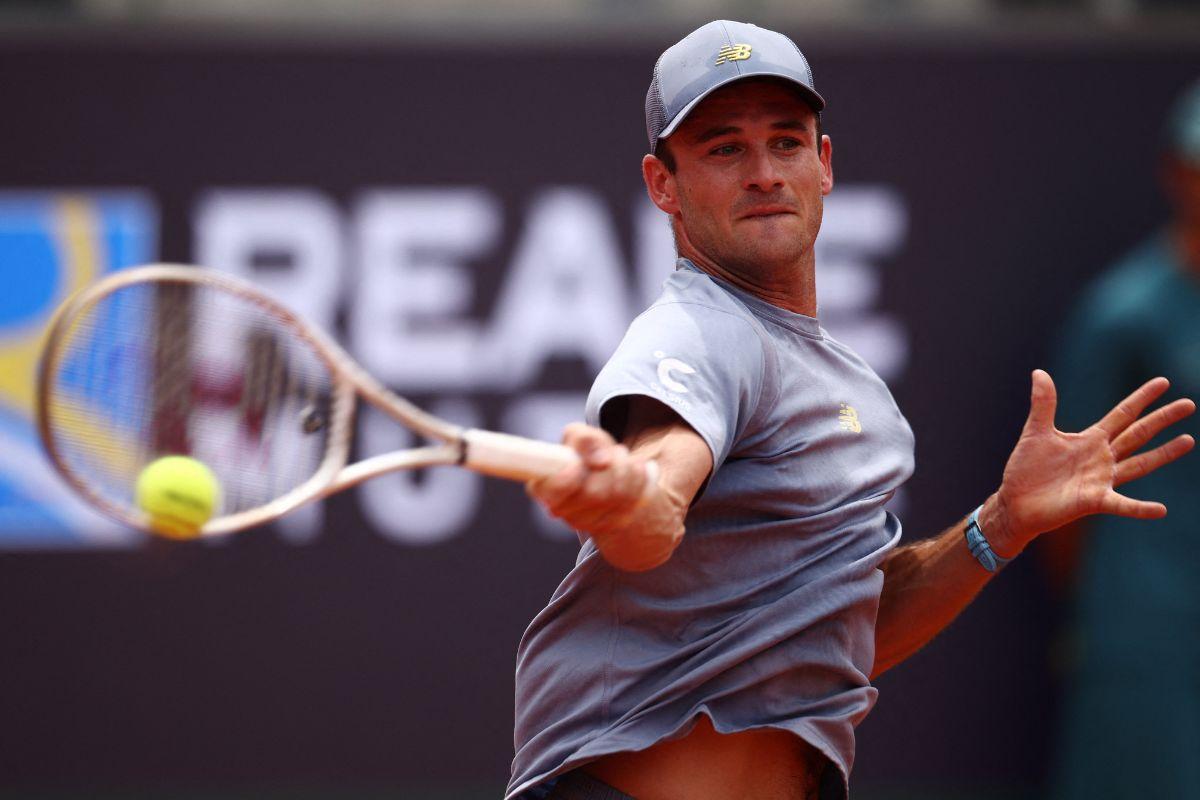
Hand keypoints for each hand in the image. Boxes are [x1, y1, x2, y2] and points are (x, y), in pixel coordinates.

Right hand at [525, 423, 681, 570]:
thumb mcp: (579, 435)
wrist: (607, 473)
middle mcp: (563, 511)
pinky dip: (639, 480)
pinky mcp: (612, 525)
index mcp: (545, 489)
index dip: (568, 479)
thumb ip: (584, 439)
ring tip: (623, 458)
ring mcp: (588, 523)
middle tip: (613, 452)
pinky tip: (634, 471)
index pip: (554, 493)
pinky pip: (635, 501)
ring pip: (619, 495)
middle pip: (595, 493)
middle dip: (611, 466)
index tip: (579, 464)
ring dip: (627, 468)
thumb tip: (601, 460)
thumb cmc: (586, 453)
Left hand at [984, 370, 1194, 555]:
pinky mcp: (1093, 501)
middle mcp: (1101, 458)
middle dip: (1162, 419)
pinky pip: (1122, 505)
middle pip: (1138, 434)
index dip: (1141, 398)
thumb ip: (1043, 404)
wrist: (1015, 501)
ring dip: (1163, 454)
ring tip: (1188, 441)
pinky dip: (1140, 508)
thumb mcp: (1036, 432)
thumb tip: (1039, 371)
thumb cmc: (1027, 469)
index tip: (1163, 382)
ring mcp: (1101, 480)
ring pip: (1139, 464)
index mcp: (1090, 439)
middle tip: (1189, 404)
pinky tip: (1161, 510)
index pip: (1122, 414)